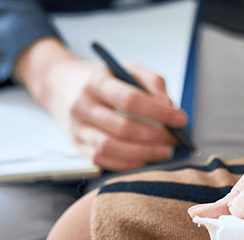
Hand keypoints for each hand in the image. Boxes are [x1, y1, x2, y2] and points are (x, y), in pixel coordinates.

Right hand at [17, 39, 186, 170]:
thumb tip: (170, 106)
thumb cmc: (102, 77)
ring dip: (143, 153)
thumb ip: (152, 82)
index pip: (131, 100)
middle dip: (155, 136)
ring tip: (164, 152)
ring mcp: (76, 128)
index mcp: (96, 83)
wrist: (59, 85)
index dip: (159, 112)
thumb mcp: (126, 68)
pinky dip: (127, 163)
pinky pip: (102, 161)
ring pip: (111, 148)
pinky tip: (144, 158)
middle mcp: (82, 106)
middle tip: (175, 139)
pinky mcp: (76, 146)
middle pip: (123, 127)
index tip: (181, 119)